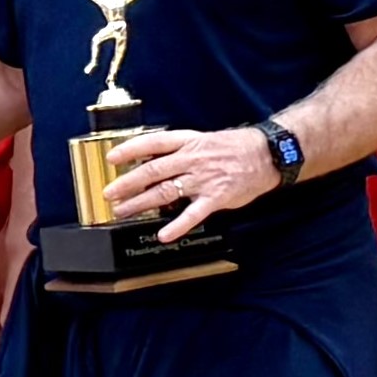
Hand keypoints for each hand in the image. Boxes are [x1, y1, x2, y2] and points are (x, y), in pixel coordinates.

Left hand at [100, 124, 279, 241]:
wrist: (267, 154)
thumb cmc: (233, 148)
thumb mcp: (203, 141)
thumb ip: (178, 152)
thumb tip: (149, 162)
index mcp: (189, 141)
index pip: (153, 142)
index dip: (130, 149)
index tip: (111, 158)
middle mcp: (193, 158)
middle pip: (153, 170)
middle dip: (127, 183)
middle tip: (109, 193)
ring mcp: (204, 178)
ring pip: (166, 191)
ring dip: (141, 203)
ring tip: (122, 211)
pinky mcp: (217, 197)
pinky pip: (193, 214)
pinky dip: (177, 225)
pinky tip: (163, 235)